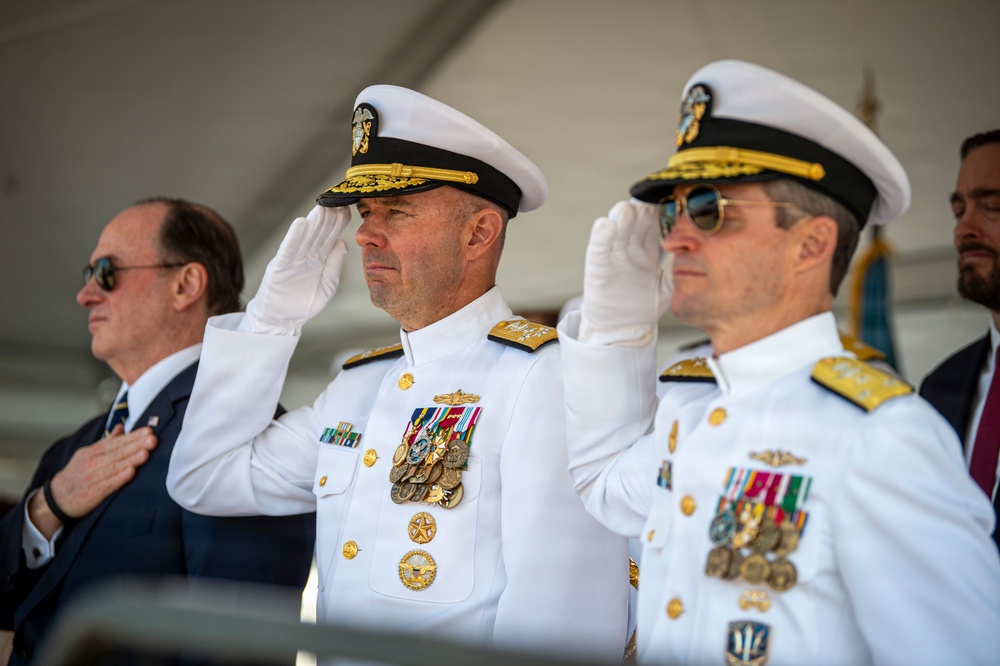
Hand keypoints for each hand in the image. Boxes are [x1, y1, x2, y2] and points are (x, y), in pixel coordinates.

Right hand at [29, 426, 157, 535]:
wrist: (56, 498)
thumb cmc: (77, 474)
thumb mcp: (88, 454)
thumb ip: (106, 442)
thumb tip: (121, 427)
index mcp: (92, 452)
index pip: (116, 442)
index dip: (133, 436)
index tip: (148, 431)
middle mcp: (91, 463)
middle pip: (117, 452)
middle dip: (136, 445)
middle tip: (152, 439)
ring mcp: (91, 478)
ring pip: (114, 467)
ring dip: (131, 459)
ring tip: (146, 453)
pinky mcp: (92, 493)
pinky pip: (108, 484)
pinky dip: (119, 478)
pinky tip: (131, 472)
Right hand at [243, 205, 350, 334]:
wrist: (282, 320)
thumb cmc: (304, 303)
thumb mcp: (327, 286)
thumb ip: (335, 266)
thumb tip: (343, 243)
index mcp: (319, 259)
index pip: (330, 237)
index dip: (338, 224)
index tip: (349, 209)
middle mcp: (306, 256)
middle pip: (319, 233)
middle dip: (329, 218)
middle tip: (339, 201)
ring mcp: (293, 260)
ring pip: (306, 237)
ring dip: (314, 222)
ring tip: (324, 206)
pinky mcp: (280, 267)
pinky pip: (288, 249)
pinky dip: (294, 236)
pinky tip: (301, 223)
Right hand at [580, 200, 672, 342]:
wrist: (623, 328)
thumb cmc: (645, 305)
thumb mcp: (668, 286)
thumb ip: (676, 269)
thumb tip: (694, 250)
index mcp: (649, 249)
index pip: (656, 224)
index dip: (662, 211)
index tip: (672, 200)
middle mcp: (631, 247)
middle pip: (637, 220)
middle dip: (642, 209)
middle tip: (649, 200)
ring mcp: (614, 254)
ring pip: (618, 228)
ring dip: (622, 217)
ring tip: (627, 210)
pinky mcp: (598, 265)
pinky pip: (599, 247)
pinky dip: (601, 235)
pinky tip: (606, 225)